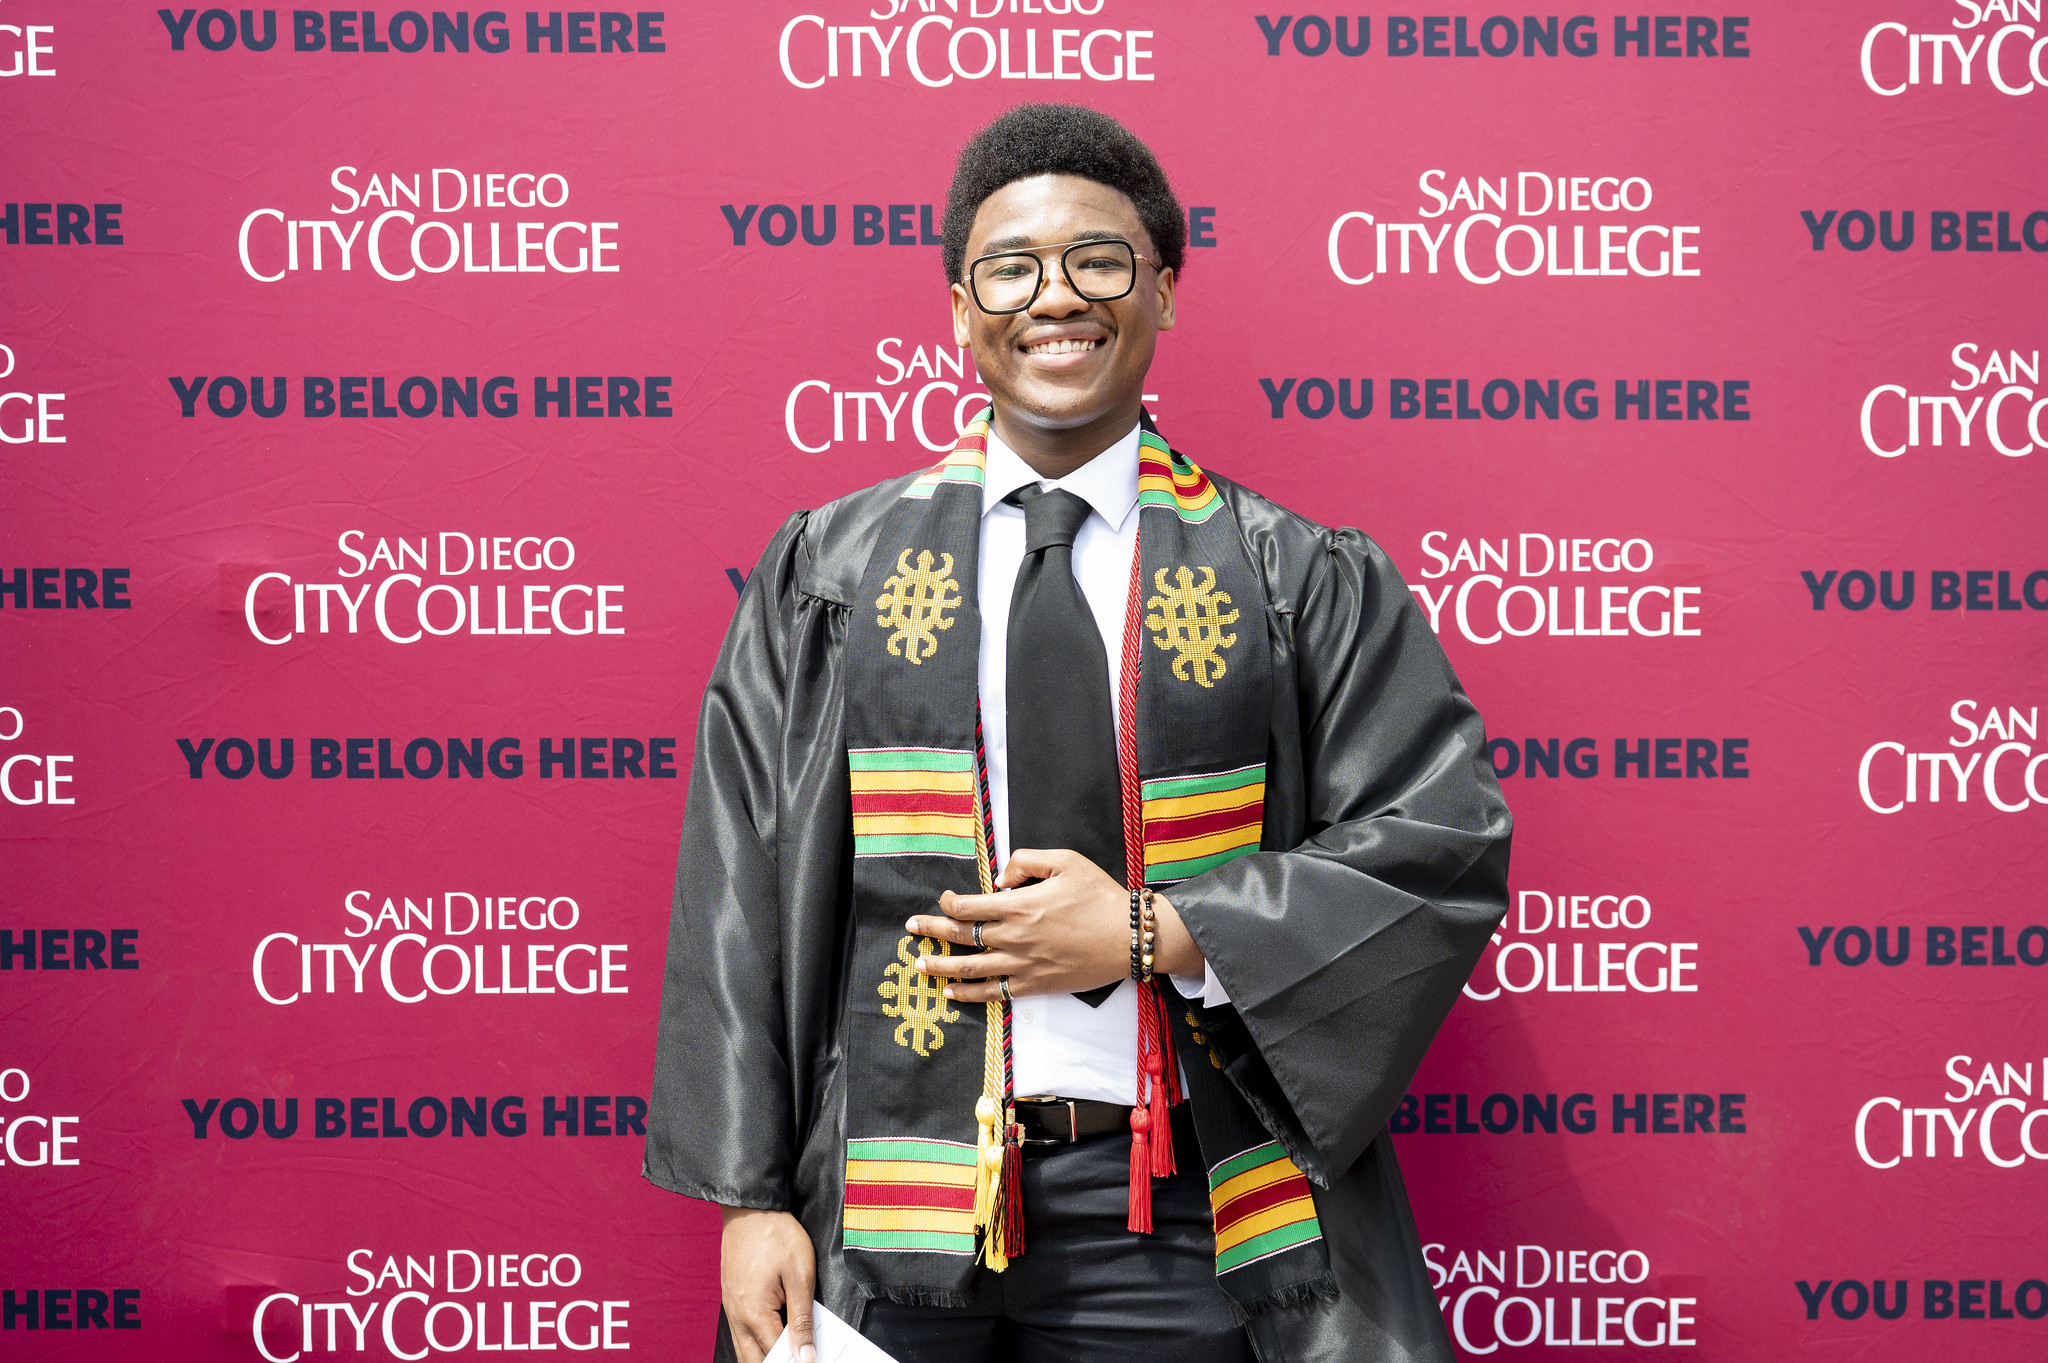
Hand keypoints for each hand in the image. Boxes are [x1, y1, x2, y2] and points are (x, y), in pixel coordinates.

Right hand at [720, 1207, 814, 1362]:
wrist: (749, 1206)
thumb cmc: (775, 1234)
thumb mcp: (800, 1275)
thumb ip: (802, 1319)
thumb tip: (805, 1355)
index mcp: (754, 1315)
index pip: (777, 1357)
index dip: (799, 1359)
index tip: (813, 1357)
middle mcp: (737, 1317)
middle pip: (756, 1361)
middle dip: (778, 1362)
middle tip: (801, 1355)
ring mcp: (731, 1309)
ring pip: (745, 1350)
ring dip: (766, 1356)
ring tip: (790, 1349)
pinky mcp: (731, 1299)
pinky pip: (741, 1333)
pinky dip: (757, 1342)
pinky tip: (775, 1334)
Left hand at [906, 847, 1202, 1001]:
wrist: (1129, 937)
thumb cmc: (1100, 896)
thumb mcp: (1066, 861)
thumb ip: (1026, 861)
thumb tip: (999, 877)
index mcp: (1019, 905)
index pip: (968, 905)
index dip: (948, 902)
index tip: (944, 899)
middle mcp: (1014, 937)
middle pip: (961, 935)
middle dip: (931, 930)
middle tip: (911, 928)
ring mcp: (1022, 964)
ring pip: (970, 967)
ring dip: (941, 965)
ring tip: (921, 964)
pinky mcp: (1035, 985)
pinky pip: (993, 992)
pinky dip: (969, 993)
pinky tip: (951, 992)